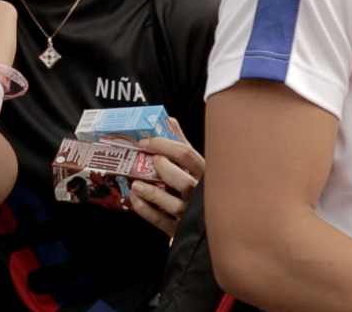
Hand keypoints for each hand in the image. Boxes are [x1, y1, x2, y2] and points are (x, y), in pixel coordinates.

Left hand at [129, 122, 204, 236]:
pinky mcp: (180, 229)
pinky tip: (136, 200)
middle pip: (184, 181)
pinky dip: (146, 211)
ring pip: (173, 205)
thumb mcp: (196, 164)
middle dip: (164, 169)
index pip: (187, 155)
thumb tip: (169, 120)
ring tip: (136, 184)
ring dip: (152, 193)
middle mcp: (200, 194)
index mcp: (205, 174)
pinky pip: (162, 222)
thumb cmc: (200, 187)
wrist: (215, 221)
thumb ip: (183, 144)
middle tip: (150, 162)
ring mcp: (190, 214)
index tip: (145, 142)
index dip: (164, 145)